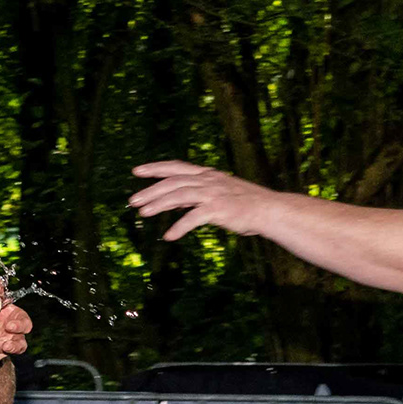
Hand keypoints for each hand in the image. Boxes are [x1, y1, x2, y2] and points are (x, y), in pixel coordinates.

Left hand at [130, 159, 279, 242]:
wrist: (270, 210)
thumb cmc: (246, 204)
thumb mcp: (220, 193)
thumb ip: (199, 195)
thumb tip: (177, 202)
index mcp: (207, 174)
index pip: (176, 167)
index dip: (155, 168)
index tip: (137, 171)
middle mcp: (208, 180)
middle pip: (172, 182)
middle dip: (150, 190)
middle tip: (132, 201)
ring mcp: (213, 194)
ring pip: (178, 196)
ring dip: (158, 205)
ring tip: (143, 214)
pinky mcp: (218, 209)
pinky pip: (193, 218)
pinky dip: (179, 227)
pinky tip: (168, 236)